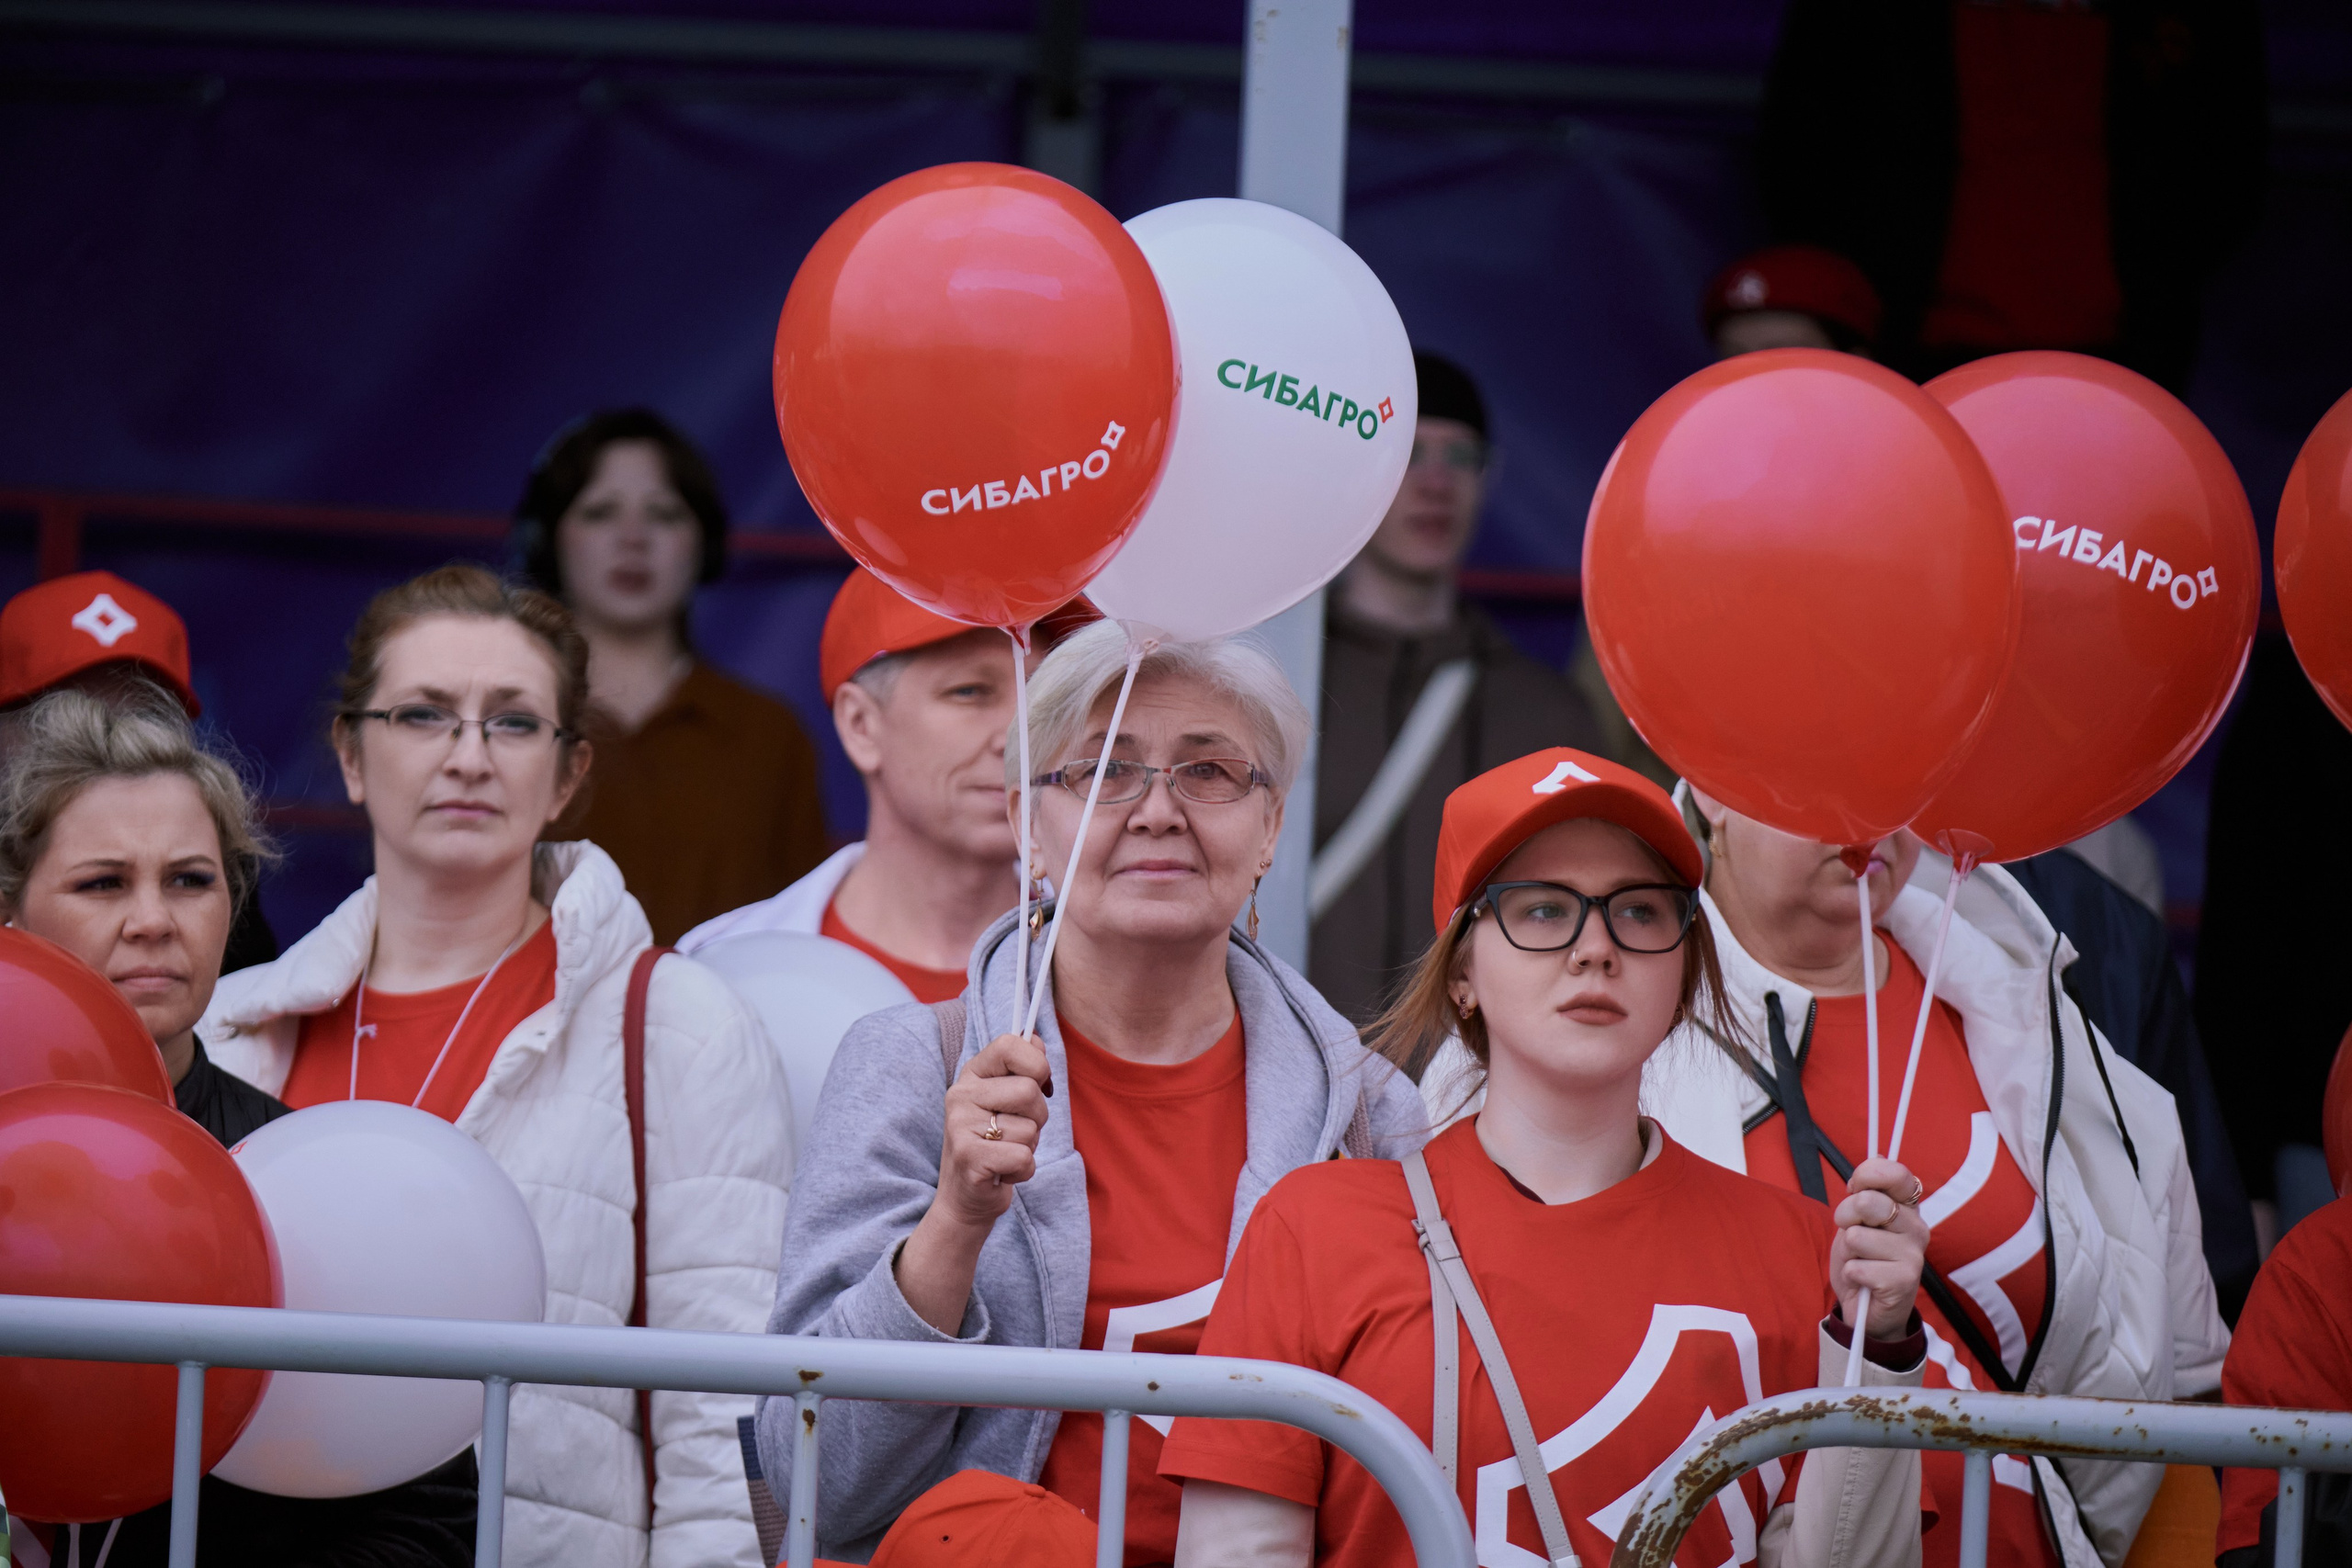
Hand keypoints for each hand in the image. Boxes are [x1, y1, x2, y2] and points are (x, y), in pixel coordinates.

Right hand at [930, 1033, 1052, 1231]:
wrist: (965, 1198)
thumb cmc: (995, 1144)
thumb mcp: (1008, 1101)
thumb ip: (1024, 1068)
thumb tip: (1038, 1040)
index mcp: (972, 1074)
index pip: (1010, 1044)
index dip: (1036, 1063)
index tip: (1037, 1084)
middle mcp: (961, 1095)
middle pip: (1029, 1091)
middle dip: (1037, 1117)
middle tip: (1016, 1132)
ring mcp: (960, 1126)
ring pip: (1029, 1128)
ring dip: (1028, 1147)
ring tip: (1005, 1153)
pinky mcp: (969, 1158)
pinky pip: (1023, 1156)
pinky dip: (1023, 1170)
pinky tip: (1002, 1173)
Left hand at [1831, 1158, 1928, 1340]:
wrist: (1868, 1309)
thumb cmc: (1863, 1258)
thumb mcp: (1858, 1219)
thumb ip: (1866, 1190)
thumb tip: (1877, 1157)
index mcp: (1907, 1207)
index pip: (1896, 1173)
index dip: (1866, 1175)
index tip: (1854, 1188)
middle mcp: (1917, 1227)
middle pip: (1868, 1201)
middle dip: (1845, 1216)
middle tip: (1851, 1233)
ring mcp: (1914, 1255)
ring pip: (1857, 1237)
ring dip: (1848, 1252)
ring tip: (1861, 1261)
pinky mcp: (1904, 1282)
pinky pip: (1856, 1267)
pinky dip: (1851, 1274)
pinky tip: (1864, 1281)